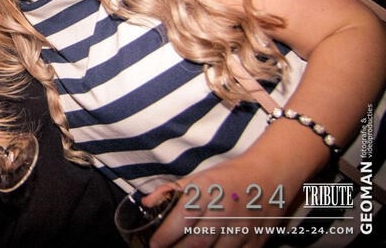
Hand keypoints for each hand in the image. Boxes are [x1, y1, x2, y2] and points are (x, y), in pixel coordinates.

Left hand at [149, 156, 296, 247]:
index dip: (165, 235)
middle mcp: (224, 211)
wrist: (270, 175)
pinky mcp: (256, 241)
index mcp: (207, 192)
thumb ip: (170, 191)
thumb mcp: (198, 178)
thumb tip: (146, 203)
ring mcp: (242, 228)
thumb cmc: (228, 177)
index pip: (181, 219)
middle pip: (197, 242)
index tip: (154, 243)